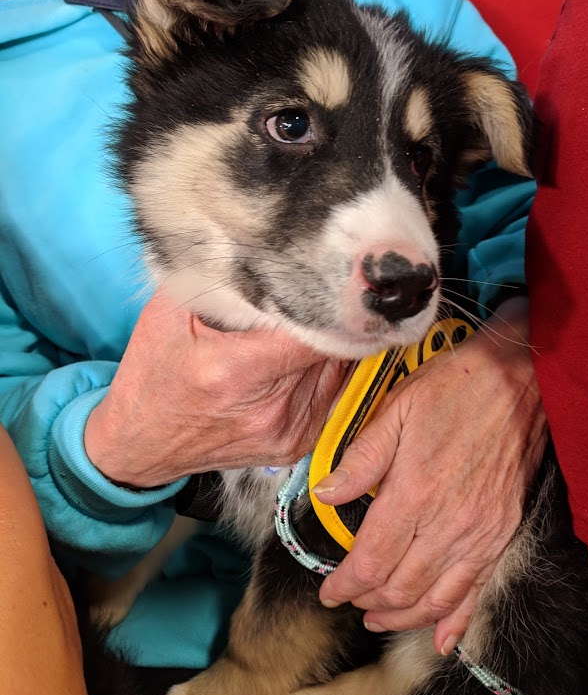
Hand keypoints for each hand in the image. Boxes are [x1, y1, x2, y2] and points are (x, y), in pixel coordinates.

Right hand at [85, 290, 346, 487]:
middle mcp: (267, 408)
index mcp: (234, 371)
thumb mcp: (169, 313)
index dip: (329, 302)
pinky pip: (334, 392)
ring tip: (305, 325)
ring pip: (339, 369)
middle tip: (322, 293)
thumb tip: (267, 250)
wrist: (140, 444)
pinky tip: (300, 356)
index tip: (331, 278)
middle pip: (332, 347)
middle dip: (329, 317)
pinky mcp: (297, 443)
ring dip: (331, 343)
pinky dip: (325, 370)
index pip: (314, 330)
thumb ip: (218, 280)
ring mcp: (286, 431)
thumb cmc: (153, 374)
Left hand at [313, 297, 546, 654]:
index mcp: (414, 493)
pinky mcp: (502, 532)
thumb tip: (325, 494)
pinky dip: (456, 619)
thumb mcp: (395, 410)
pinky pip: (477, 589)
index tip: (329, 592)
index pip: (371, 560)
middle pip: (400, 587)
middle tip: (351, 602)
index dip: (344, 585)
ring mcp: (479, 532)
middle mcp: (448, 523)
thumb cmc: (455, 387)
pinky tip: (442, 638)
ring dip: (404, 616)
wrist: (517, 378)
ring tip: (380, 618)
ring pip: (435, 597)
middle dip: (369, 602)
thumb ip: (359, 459)